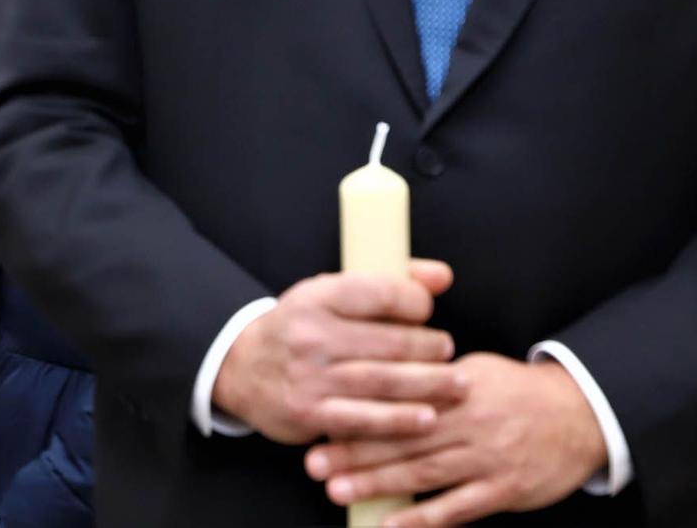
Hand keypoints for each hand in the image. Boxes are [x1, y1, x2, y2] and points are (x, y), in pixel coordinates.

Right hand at [209, 261, 463, 444]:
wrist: (240, 368)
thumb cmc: (299, 328)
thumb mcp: (330, 294)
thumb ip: (389, 282)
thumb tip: (443, 276)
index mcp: (317, 297)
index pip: (379, 292)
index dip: (414, 301)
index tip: (427, 310)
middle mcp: (312, 335)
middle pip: (389, 342)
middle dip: (430, 348)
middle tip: (450, 352)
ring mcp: (310, 377)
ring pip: (383, 381)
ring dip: (428, 385)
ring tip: (456, 384)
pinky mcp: (310, 413)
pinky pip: (364, 420)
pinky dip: (400, 420)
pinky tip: (428, 418)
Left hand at [307, 353, 608, 525]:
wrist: (580, 415)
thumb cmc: (517, 392)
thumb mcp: (475, 370)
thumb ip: (430, 378)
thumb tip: (380, 377)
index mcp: (457, 388)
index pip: (398, 399)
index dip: (359, 411)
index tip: (319, 418)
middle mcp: (469, 422)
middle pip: (403, 438)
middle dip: (355, 451)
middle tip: (313, 462)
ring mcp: (487, 459)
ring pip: (424, 473)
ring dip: (378, 484)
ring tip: (337, 490)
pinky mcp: (504, 490)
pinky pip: (457, 508)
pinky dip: (423, 519)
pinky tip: (390, 527)